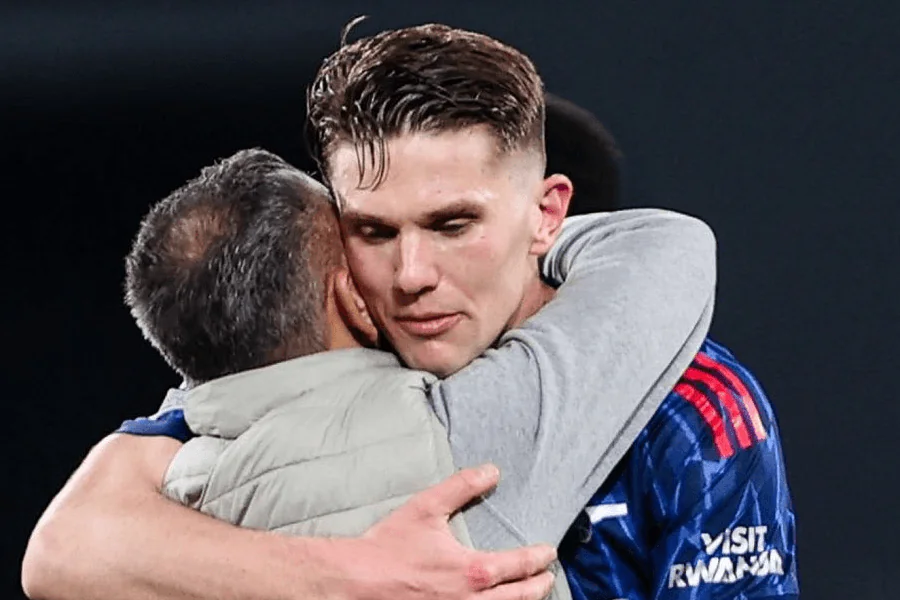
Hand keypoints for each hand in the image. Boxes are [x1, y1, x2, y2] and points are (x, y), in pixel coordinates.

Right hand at [351, 464, 556, 599]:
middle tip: (548, 576)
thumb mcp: (427, 507)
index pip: (518, 566)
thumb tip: (492, 470)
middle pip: (520, 598)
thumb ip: (462, 486)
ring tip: (530, 594)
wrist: (358, 582)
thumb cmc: (390, 546)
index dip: (538, 558)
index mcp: (473, 571)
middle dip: (538, 586)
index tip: (548, 552)